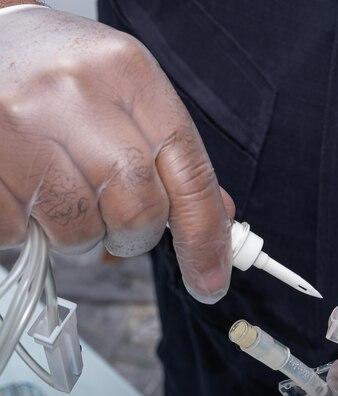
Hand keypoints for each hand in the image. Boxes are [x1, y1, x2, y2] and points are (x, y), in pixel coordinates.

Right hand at [0, 7, 233, 301]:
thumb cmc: (65, 75)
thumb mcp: (130, 92)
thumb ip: (173, 154)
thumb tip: (218, 217)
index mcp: (131, 75)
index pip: (190, 174)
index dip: (205, 237)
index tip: (210, 279)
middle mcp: (77, 95)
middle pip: (138, 211)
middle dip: (133, 237)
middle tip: (117, 224)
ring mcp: (20, 124)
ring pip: (80, 232)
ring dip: (80, 234)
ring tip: (62, 194)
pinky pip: (20, 233)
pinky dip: (30, 229)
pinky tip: (26, 188)